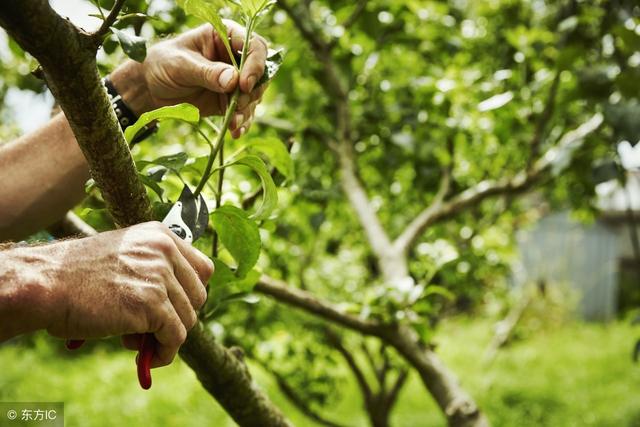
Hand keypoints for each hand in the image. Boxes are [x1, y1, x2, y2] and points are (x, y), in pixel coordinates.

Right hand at [8, 222, 213, 367]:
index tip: (173, 307)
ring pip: (188, 319)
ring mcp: (160, 276)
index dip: (190, 293)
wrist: (46, 284)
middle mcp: (165, 250)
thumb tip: (183, 305)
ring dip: (165, 336)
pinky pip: (175, 337)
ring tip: (133, 338)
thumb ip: (155, 269)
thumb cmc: (78, 276)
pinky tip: (145, 358)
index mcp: (160, 235)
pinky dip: (164, 353)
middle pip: (199, 296)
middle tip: (147, 326)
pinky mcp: (152, 304)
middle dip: (177, 316)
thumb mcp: (125, 255)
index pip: (203, 269)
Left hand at [111, 21, 268, 138]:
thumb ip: (206, 72)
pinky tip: (235, 131)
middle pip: (261, 74)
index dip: (255, 65)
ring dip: (247, 110)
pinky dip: (242, 122)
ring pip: (255, 95)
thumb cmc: (162, 65)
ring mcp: (234, 81)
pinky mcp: (230, 100)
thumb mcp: (180, 65)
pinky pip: (244, 112)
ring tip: (232, 123)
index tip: (244, 85)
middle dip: (252, 93)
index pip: (254, 46)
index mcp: (225, 37)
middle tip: (236, 106)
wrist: (150, 88)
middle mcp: (234, 58)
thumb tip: (233, 80)